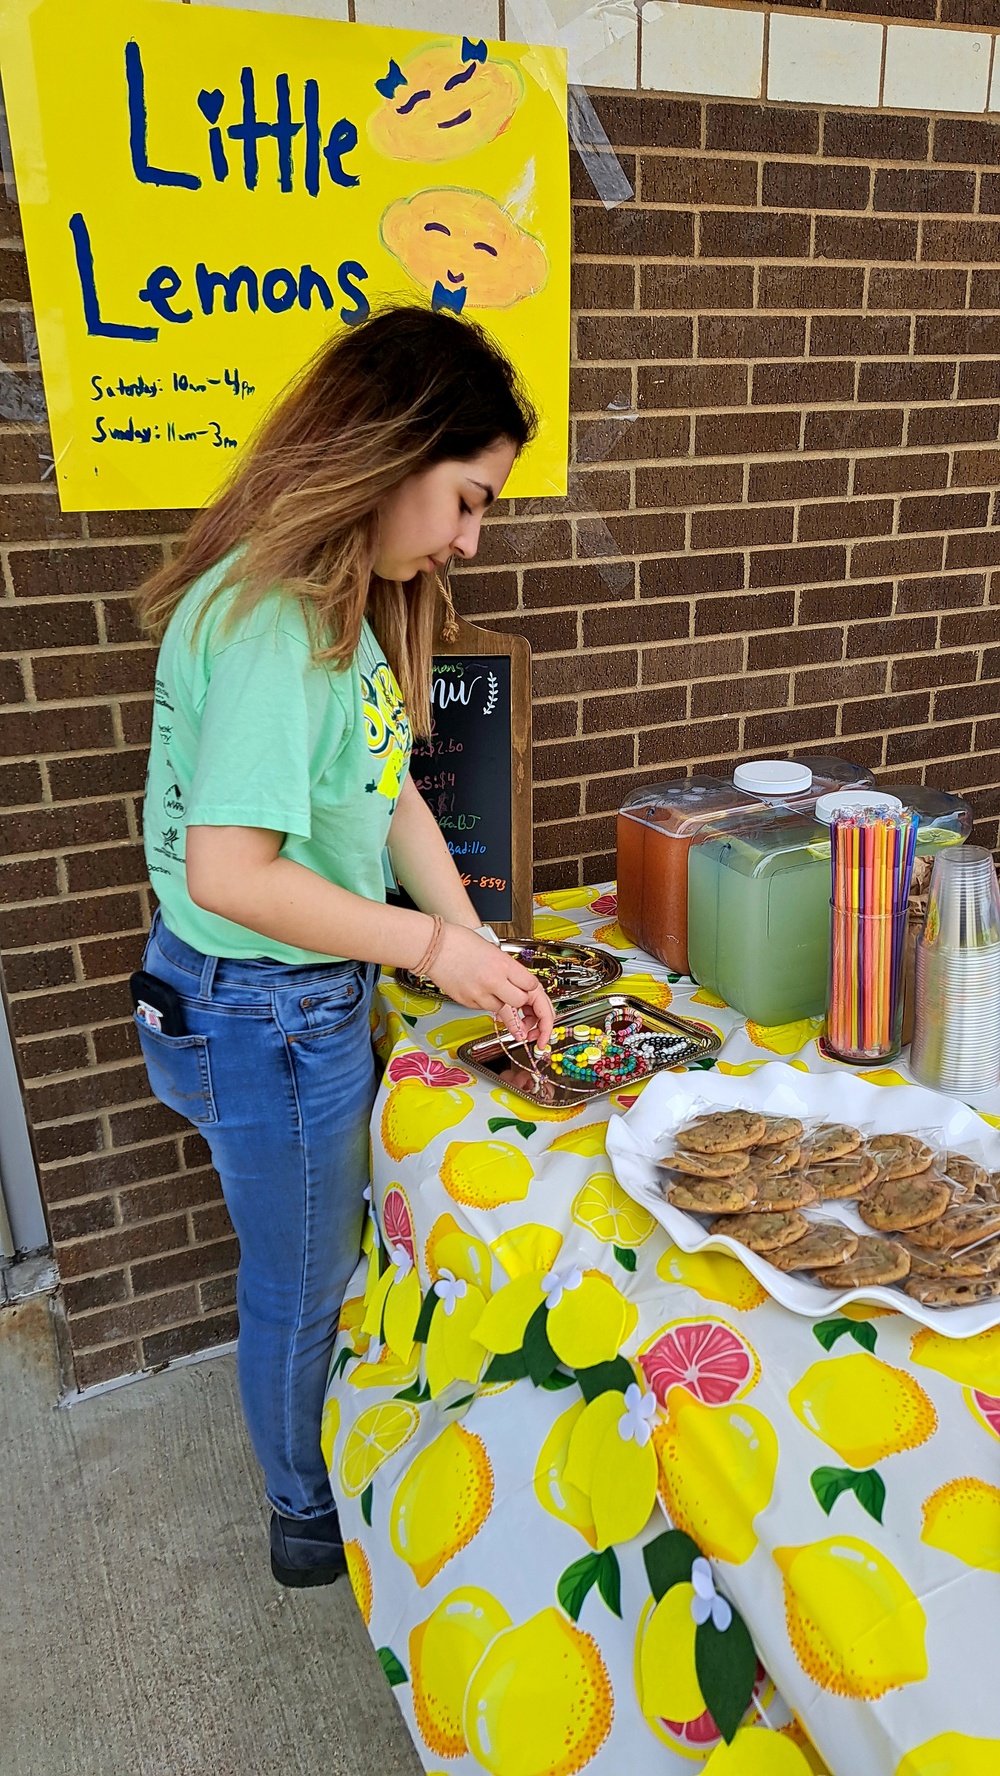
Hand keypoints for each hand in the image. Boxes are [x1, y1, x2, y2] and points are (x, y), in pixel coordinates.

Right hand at [427, 926, 554, 1047]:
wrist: (432, 946)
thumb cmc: (457, 941)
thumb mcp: (491, 948)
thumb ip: (505, 966)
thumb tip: (517, 977)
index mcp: (502, 965)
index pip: (531, 985)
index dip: (531, 987)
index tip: (528, 986)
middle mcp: (492, 981)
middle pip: (520, 1001)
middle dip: (520, 999)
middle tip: (516, 993)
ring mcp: (478, 994)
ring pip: (501, 1008)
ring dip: (502, 1001)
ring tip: (493, 988)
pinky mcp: (466, 1002)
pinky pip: (483, 1007)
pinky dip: (485, 1001)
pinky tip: (479, 989)